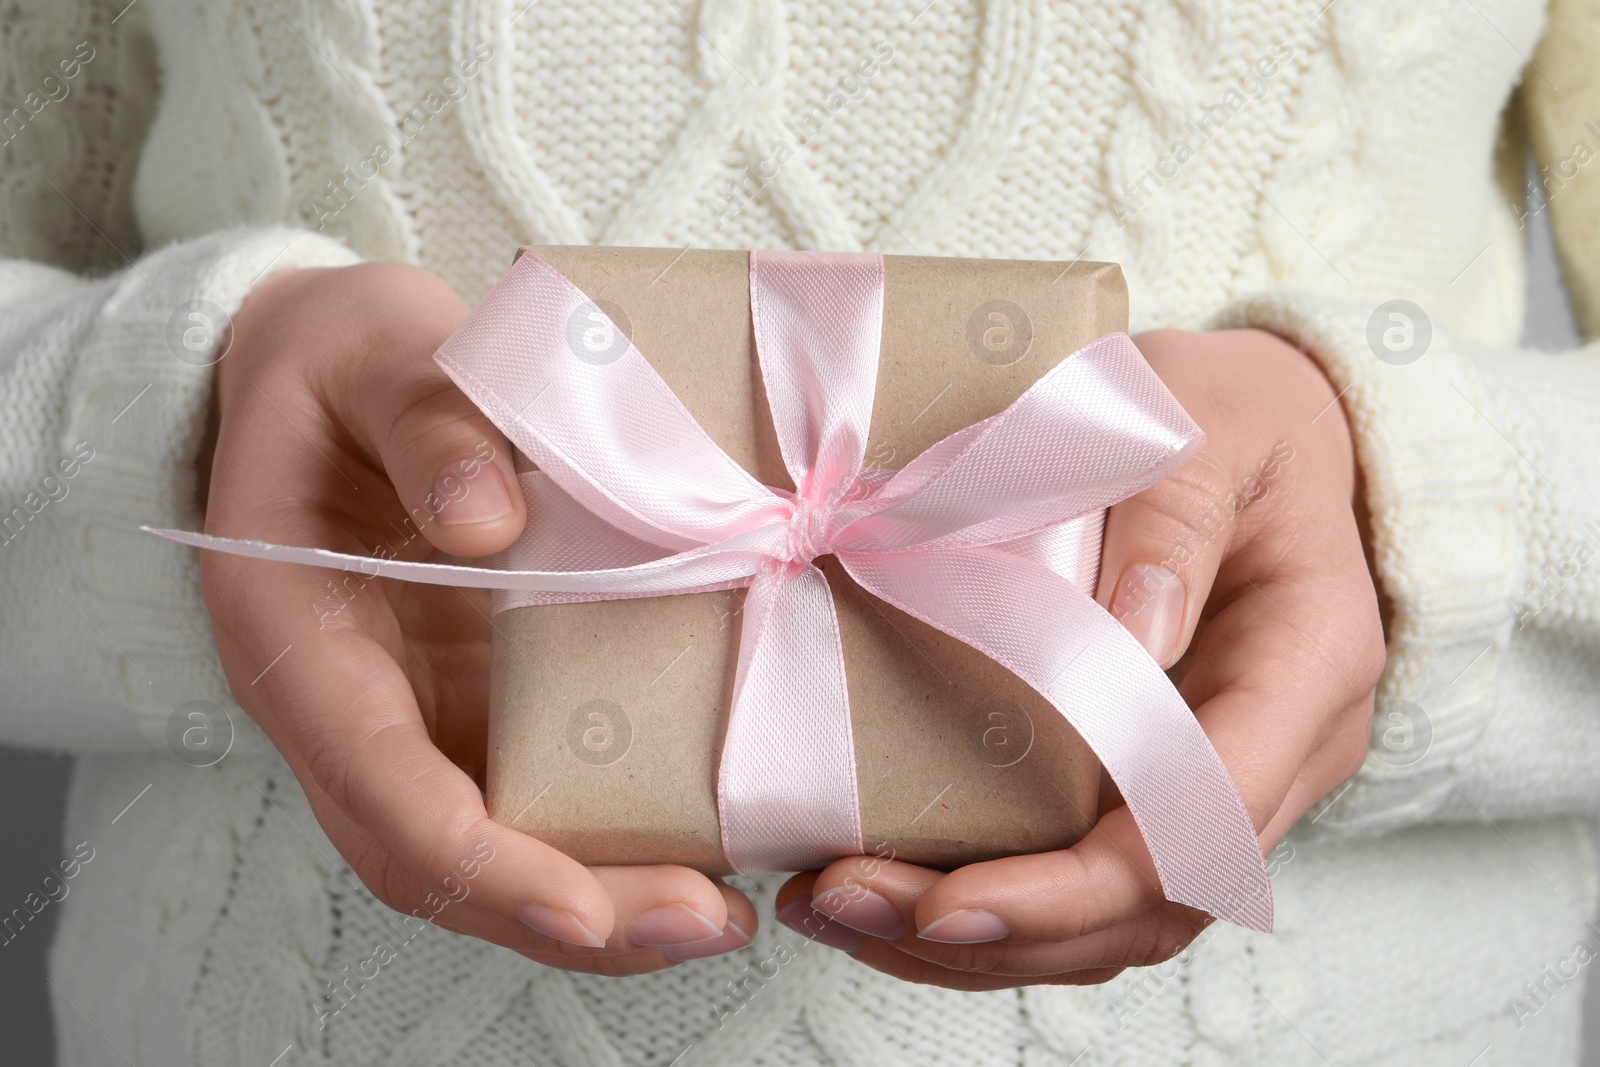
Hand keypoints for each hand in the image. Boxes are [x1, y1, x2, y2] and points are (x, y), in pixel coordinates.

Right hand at [200, 263, 754, 972]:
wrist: (334, 370)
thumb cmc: (345, 357)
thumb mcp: (373, 345)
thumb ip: (426, 416)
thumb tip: (491, 520)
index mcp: (293, 629)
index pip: (374, 782)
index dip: (474, 860)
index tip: (580, 907)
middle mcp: (348, 702)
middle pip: (437, 856)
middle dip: (565, 913)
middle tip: (706, 923)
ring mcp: (414, 711)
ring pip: (488, 848)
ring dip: (598, 900)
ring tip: (723, 911)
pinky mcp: (474, 699)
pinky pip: (532, 794)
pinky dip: (610, 835)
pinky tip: (704, 836)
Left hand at [775, 328, 1384, 986]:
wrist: (1264, 427)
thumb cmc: (1234, 412)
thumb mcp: (1207, 422)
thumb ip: (1171, 519)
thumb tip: (1128, 641)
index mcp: (1309, 664)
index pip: (1204, 825)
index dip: (1078, 887)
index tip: (948, 902)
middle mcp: (1282, 751)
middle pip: (1150, 905)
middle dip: (998, 932)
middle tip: (844, 902)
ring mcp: (1225, 777)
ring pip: (1114, 919)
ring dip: (974, 939)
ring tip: (834, 907)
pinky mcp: (1157, 778)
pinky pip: (1086, 878)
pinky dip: (986, 905)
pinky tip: (884, 890)